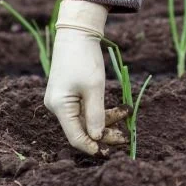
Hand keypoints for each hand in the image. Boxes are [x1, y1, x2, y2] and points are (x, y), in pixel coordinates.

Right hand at [44, 0, 122, 154]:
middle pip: (82, 130)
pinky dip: (103, 110)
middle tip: (126, 136)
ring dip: (108, 120)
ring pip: (87, 119)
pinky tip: (121, 109)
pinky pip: (87, 109)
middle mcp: (58, 107)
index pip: (75, 137)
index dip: (93, 147)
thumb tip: (98, 138)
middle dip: (105, 133)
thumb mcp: (94, 88)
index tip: (110, 152)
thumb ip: (96, 115)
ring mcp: (63, 101)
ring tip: (128, 113)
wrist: (77, 34)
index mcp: (60, 107)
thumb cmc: (85, 59)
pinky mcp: (71, 94)